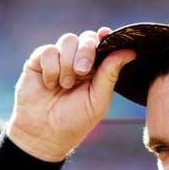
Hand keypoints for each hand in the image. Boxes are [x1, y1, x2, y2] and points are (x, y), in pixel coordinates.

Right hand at [7, 27, 136, 161]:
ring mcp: (59, 59)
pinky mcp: (38, 61)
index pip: (103, 44)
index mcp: (97, 69)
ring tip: (65, 85)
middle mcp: (78, 60)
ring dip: (68, 63)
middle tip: (82, 72)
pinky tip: (50, 84)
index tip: (106, 35)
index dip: (106, 37)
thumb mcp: (98, 100)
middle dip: (86, 52)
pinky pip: (48, 51)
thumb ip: (110, 74)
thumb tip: (130, 51)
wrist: (44, 134)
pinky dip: (51, 68)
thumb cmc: (74, 121)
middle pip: (86, 38)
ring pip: (68, 40)